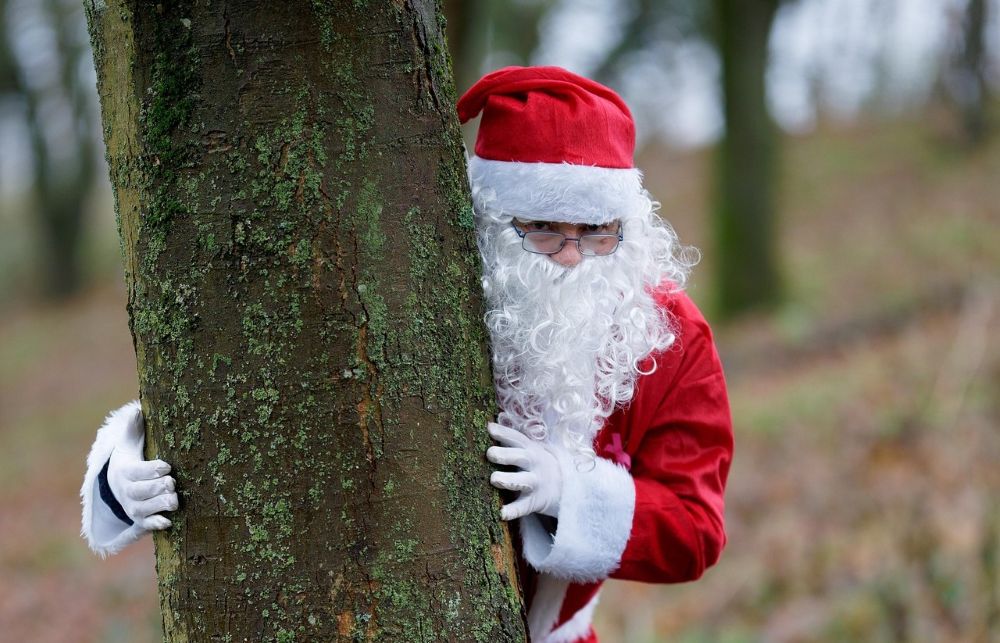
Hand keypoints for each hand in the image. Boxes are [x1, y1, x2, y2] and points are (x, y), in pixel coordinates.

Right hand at [106, 406, 177, 530]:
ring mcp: (133, 507)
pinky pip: (145, 525)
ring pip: (143, 510)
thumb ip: (133, 428)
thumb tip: (137, 410)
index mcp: (125, 471)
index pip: (136, 472)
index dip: (150, 470)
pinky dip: (155, 525)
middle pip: (139, 492)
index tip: (166, 466)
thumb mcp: (129, 443)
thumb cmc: (131, 459)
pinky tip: (168, 522)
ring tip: (174, 500)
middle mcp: (127, 492)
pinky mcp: (140, 520)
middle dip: (156, 488)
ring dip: (158, 506)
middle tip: (172, 482)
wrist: (119, 485)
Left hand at [486, 422, 562, 520]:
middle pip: (519, 458)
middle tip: (490, 453)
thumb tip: (488, 426)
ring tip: (494, 478)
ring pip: (521, 482)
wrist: (568, 488)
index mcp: (531, 449)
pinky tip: (500, 513)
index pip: (517, 438)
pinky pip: (522, 507)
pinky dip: (512, 511)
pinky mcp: (534, 502)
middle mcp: (534, 464)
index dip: (504, 433)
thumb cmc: (539, 465)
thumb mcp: (532, 450)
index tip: (489, 429)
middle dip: (505, 455)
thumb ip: (513, 442)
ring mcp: (535, 484)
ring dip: (508, 479)